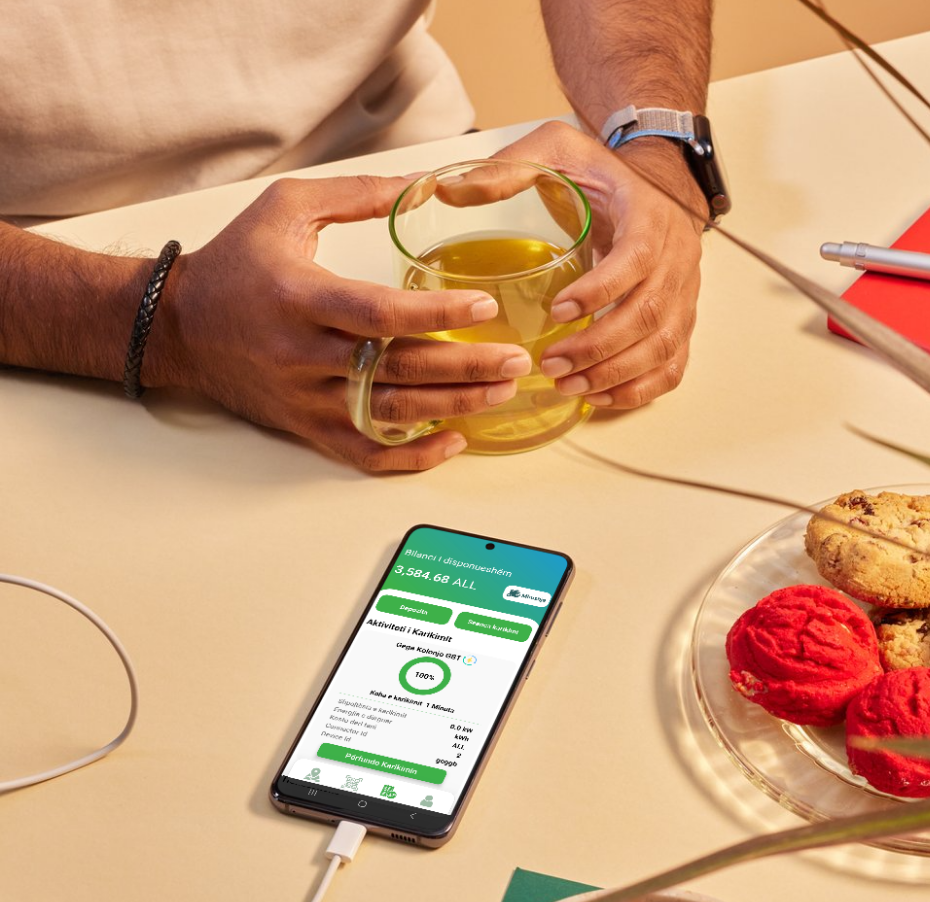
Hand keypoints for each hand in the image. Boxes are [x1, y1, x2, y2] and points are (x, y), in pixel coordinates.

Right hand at [148, 176, 532, 470]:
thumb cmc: (235, 263)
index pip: (379, 313)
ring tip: (500, 393)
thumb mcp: (286, 208)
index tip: (484, 308)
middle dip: (465, 367)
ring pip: (390, 414)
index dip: (435, 314)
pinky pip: (365, 453)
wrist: (178, 327)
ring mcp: (306, 398)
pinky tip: (453, 441)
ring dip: (452, 407)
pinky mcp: (306, 427)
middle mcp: (304, 354)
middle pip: (398, 369)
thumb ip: (355, 193)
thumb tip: (421, 183)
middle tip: (516, 361)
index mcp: (301, 296)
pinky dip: (411, 455)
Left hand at [495, 121, 704, 409]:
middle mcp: (677, 258)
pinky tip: (598, 396)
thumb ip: (510, 168)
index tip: (558, 310)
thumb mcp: (558, 151)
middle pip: (648, 314)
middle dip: (599, 348)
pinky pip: (671, 366)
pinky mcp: (681, 321)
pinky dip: (638, 389)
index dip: (601, 290)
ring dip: (615, 374)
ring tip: (567, 385)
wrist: (659, 181)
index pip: (637, 258)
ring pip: (661, 347)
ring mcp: (684, 294)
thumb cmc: (604, 174)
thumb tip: (451, 191)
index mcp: (650, 216)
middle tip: (551, 364)